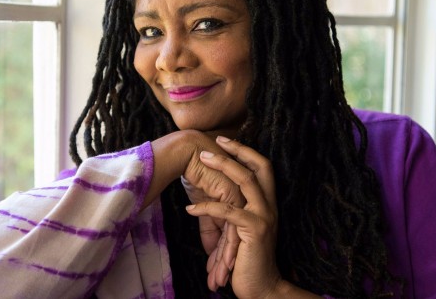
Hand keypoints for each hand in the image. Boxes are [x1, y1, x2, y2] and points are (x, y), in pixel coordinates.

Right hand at [148, 130, 243, 282]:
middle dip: (230, 263)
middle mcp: (246, 200)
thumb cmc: (195, 173)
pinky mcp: (233, 197)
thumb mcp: (203, 204)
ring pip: (236, 238)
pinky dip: (222, 249)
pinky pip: (230, 229)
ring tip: (217, 281)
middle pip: (240, 239)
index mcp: (244, 200)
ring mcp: (242, 199)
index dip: (227, 255)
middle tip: (221, 282)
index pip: (238, 234)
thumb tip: (211, 247)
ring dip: (225, 261)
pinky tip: (215, 266)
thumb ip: (210, 224)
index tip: (220, 273)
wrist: (188, 153)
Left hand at [186, 136, 281, 297]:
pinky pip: (229, 212)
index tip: (225, 139)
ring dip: (223, 167)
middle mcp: (270, 205)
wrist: (261, 288)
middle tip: (216, 140)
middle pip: (259, 166)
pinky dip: (208, 207)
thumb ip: (229, 214)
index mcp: (266, 203)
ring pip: (246, 181)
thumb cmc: (246, 260)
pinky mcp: (255, 230)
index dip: (245, 151)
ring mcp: (265, 216)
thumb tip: (207, 199)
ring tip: (201, 160)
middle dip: (238, 151)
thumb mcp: (236, 232)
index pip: (262, 168)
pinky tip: (190, 208)